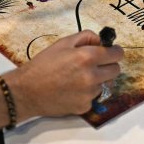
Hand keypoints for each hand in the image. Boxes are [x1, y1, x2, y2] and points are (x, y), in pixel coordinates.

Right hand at [7, 31, 123, 116]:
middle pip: (116, 71)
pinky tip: (72, 89)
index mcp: (87, 57)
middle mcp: (91, 76)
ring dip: (96, 80)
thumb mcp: (63, 43)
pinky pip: (93, 97)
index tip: (111, 52)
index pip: (117, 54)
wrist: (26, 91)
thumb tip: (101, 41)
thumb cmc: (42, 65)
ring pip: (104, 84)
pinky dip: (87, 93)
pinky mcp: (84, 106)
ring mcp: (89, 93)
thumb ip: (86, 37)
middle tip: (96, 64)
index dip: (114, 52)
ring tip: (77, 78)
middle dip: (108, 65)